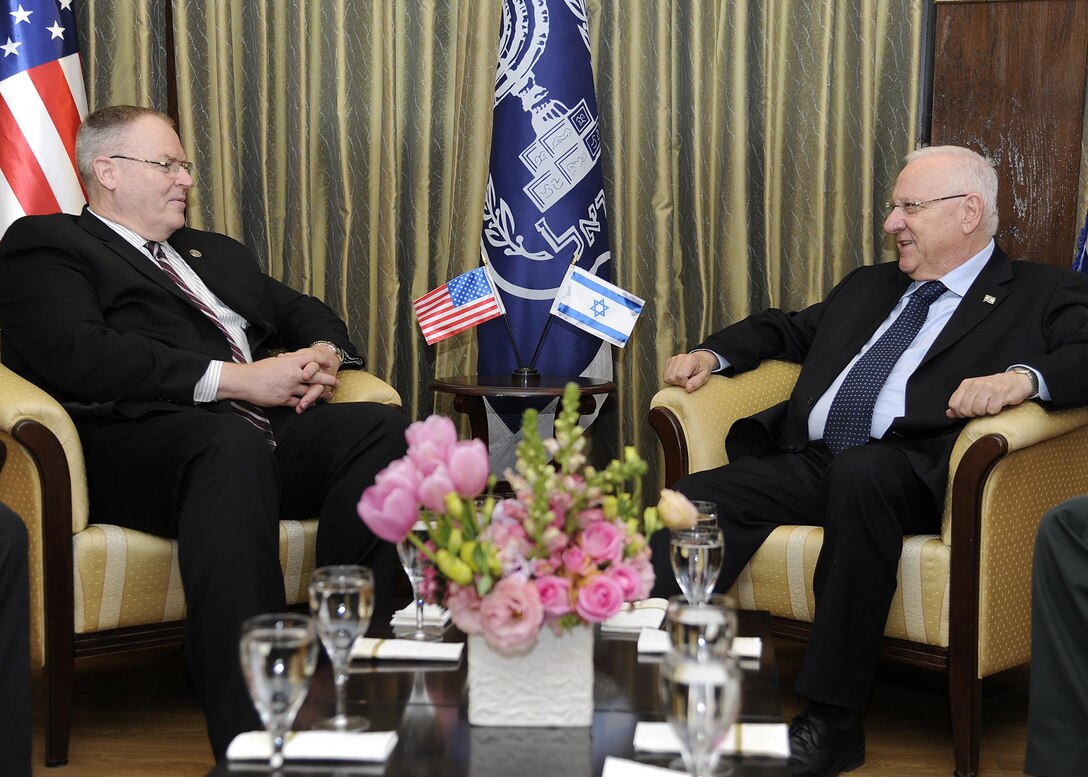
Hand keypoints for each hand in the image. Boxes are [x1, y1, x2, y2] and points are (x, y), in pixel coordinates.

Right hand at [218, 350, 340, 411]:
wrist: (244, 381)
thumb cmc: (258, 370)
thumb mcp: (276, 361)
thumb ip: (289, 362)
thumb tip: (297, 361)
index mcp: (290, 362)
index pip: (312, 359)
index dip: (323, 360)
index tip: (329, 363)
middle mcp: (292, 375)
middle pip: (316, 377)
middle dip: (329, 380)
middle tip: (336, 383)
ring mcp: (289, 388)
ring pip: (310, 392)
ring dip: (320, 394)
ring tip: (328, 395)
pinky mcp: (284, 400)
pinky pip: (300, 403)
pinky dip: (307, 403)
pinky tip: (312, 404)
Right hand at [663, 351, 718, 392]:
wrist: (700, 360)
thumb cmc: (702, 369)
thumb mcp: (704, 376)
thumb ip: (697, 382)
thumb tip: (688, 388)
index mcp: (690, 360)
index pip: (681, 376)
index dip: (685, 383)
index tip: (690, 381)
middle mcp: (680, 357)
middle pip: (673, 377)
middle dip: (680, 383)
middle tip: (687, 380)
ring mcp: (673, 359)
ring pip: (667, 377)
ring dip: (675, 381)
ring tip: (683, 378)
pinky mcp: (668, 361)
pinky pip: (665, 376)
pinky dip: (671, 379)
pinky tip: (678, 376)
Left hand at [946, 371, 1033, 418]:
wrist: (1017, 380)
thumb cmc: (995, 388)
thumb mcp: (975, 393)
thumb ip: (961, 402)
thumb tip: (949, 413)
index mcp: (967, 384)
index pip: (954, 403)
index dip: (959, 413)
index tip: (967, 413)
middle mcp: (976, 385)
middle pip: (965, 409)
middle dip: (973, 414)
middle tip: (981, 410)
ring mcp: (988, 388)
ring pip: (978, 410)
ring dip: (985, 413)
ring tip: (990, 407)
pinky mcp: (1001, 394)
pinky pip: (991, 410)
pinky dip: (995, 411)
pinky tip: (998, 406)